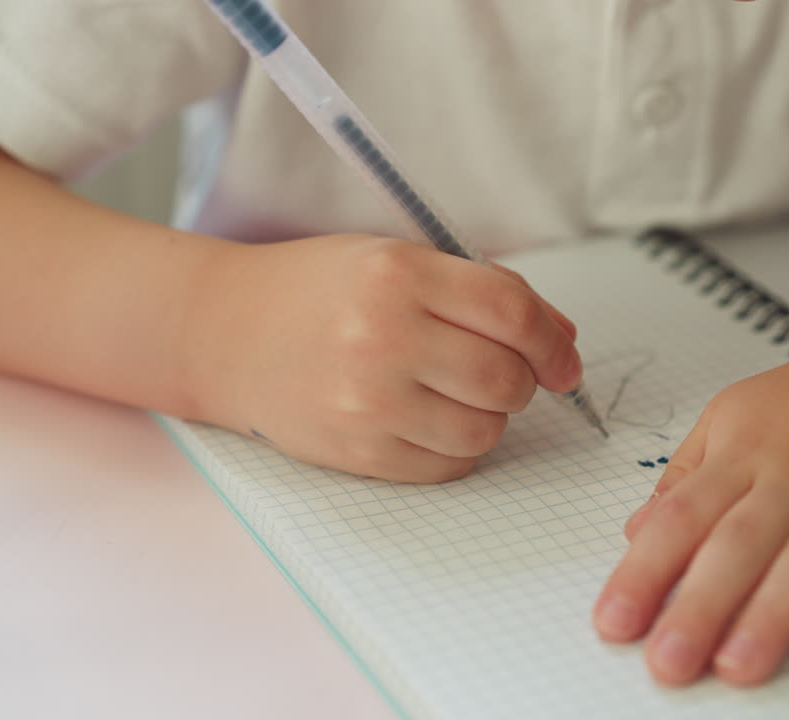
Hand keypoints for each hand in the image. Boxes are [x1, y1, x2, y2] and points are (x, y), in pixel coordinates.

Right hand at [185, 234, 581, 481]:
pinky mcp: (356, 451)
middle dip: (524, 380)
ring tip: (457, 393)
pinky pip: (448, 466)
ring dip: (490, 417)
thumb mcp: (397, 261)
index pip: (512, 313)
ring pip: (484, 430)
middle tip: (505, 372)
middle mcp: (382, 336)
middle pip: (505, 378)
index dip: (554, 342)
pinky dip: (458, 449)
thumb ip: (482, 291)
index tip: (564, 360)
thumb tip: (562, 340)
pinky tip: (432, 419)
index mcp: (398, 274)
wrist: (224, 332)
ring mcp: (367, 401)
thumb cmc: (319, 291)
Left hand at [592, 324, 788, 685]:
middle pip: (743, 540)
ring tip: (740, 666)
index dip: (645, 570)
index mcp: (746, 450)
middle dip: (702, 603)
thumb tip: (636, 536)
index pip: (683, 515)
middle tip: (668, 663)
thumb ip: (686, 478)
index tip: (614, 623)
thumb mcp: (734, 417)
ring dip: (778, 611)